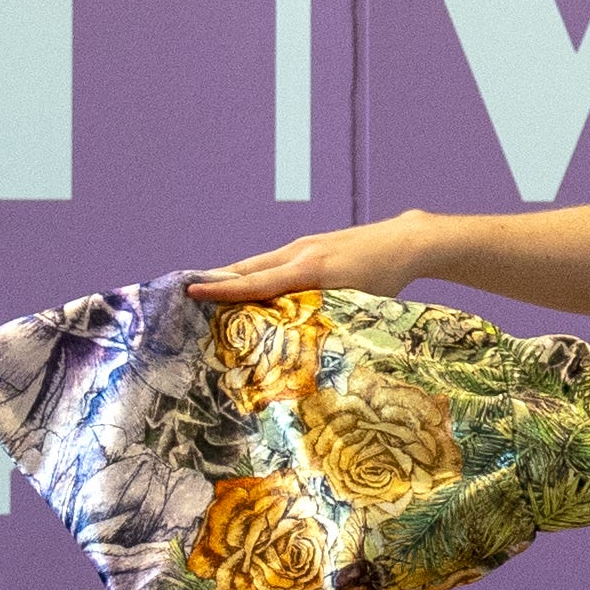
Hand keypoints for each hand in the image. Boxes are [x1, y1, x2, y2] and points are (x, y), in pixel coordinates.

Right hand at [188, 213, 439, 306]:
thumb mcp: (358, 304)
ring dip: (233, 278)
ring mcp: (302, 246)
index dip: (224, 291)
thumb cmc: (385, 279)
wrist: (403, 243)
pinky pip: (273, 263)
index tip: (192, 293)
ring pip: (259, 264)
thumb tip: (301, 347)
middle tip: (186, 296)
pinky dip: (255, 274)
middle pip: (247, 269)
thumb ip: (329, 320)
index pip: (257, 283)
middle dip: (217, 282)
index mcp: (309, 269)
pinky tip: (248, 288)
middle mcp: (299, 253)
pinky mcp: (308, 247)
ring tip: (207, 295)